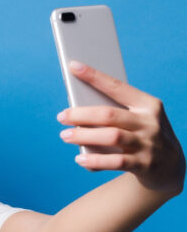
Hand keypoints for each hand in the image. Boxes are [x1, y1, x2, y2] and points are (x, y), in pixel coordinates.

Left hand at [57, 61, 184, 193]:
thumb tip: (77, 111)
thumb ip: (115, 113)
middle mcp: (149, 122)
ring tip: (65, 135)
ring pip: (111, 136)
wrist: (169, 165)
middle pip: (109, 114)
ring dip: (84, 136)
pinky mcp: (144, 164)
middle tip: (61, 116)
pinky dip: (94, 160)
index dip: (94, 76)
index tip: (73, 66)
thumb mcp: (137, 119)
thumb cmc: (142, 135)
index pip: (117, 86)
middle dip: (81, 114)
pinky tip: (80, 159)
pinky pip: (115, 161)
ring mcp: (148, 144)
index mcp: (148, 104)